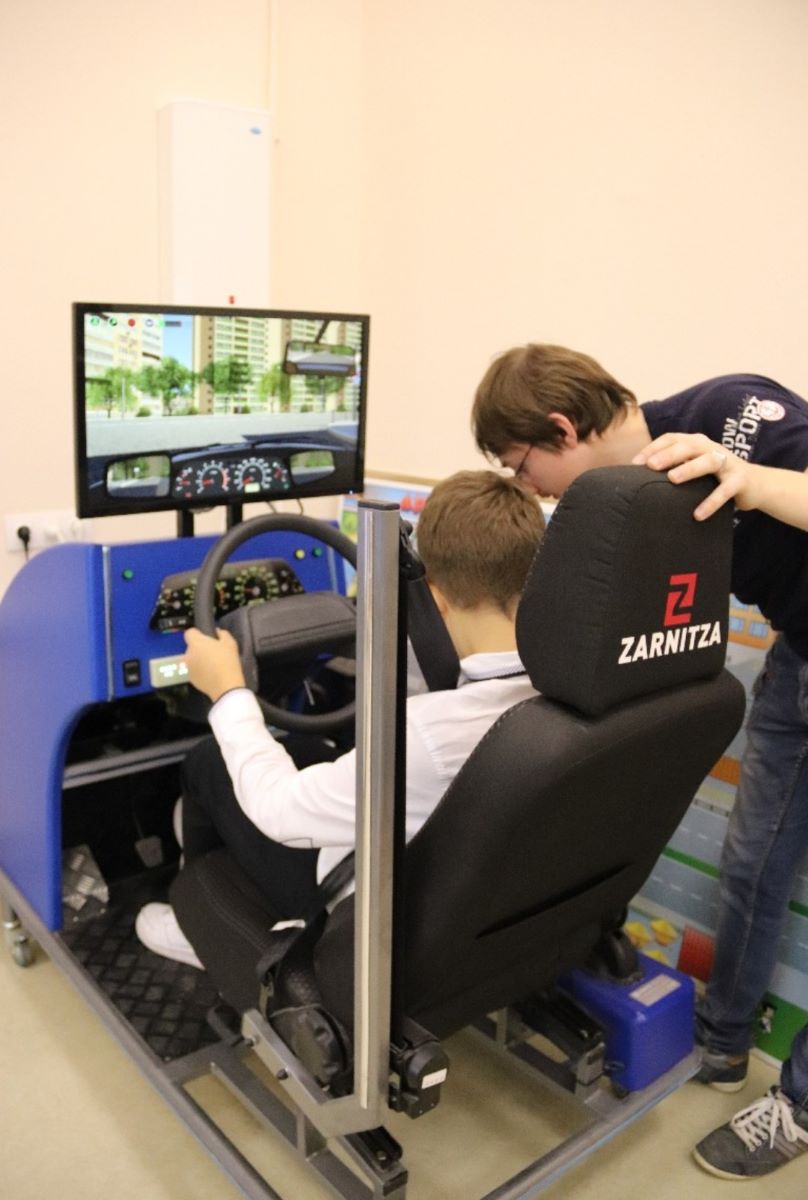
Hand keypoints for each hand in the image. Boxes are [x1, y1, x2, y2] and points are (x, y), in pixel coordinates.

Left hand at [183, 627, 246, 702]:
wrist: (226, 687)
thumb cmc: (228, 661)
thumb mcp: (230, 643)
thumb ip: (222, 634)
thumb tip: (217, 632)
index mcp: (195, 643)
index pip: (189, 633)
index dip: (198, 634)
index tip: (207, 638)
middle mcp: (188, 654)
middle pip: (192, 647)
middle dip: (200, 648)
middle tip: (214, 652)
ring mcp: (188, 668)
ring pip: (192, 659)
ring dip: (199, 659)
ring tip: (213, 665)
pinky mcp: (191, 679)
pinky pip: (194, 670)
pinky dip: (200, 671)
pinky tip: (211, 674)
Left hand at [632, 432, 750, 520]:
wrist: (755, 484)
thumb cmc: (715, 476)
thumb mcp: (694, 467)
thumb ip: (674, 467)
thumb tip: (637, 478)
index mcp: (697, 443)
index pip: (673, 439)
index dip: (654, 448)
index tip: (636, 463)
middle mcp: (712, 449)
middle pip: (689, 446)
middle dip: (669, 454)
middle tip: (651, 466)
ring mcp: (728, 463)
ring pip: (708, 462)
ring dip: (689, 469)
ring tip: (672, 479)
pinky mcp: (740, 480)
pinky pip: (725, 490)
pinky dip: (711, 501)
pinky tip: (698, 514)